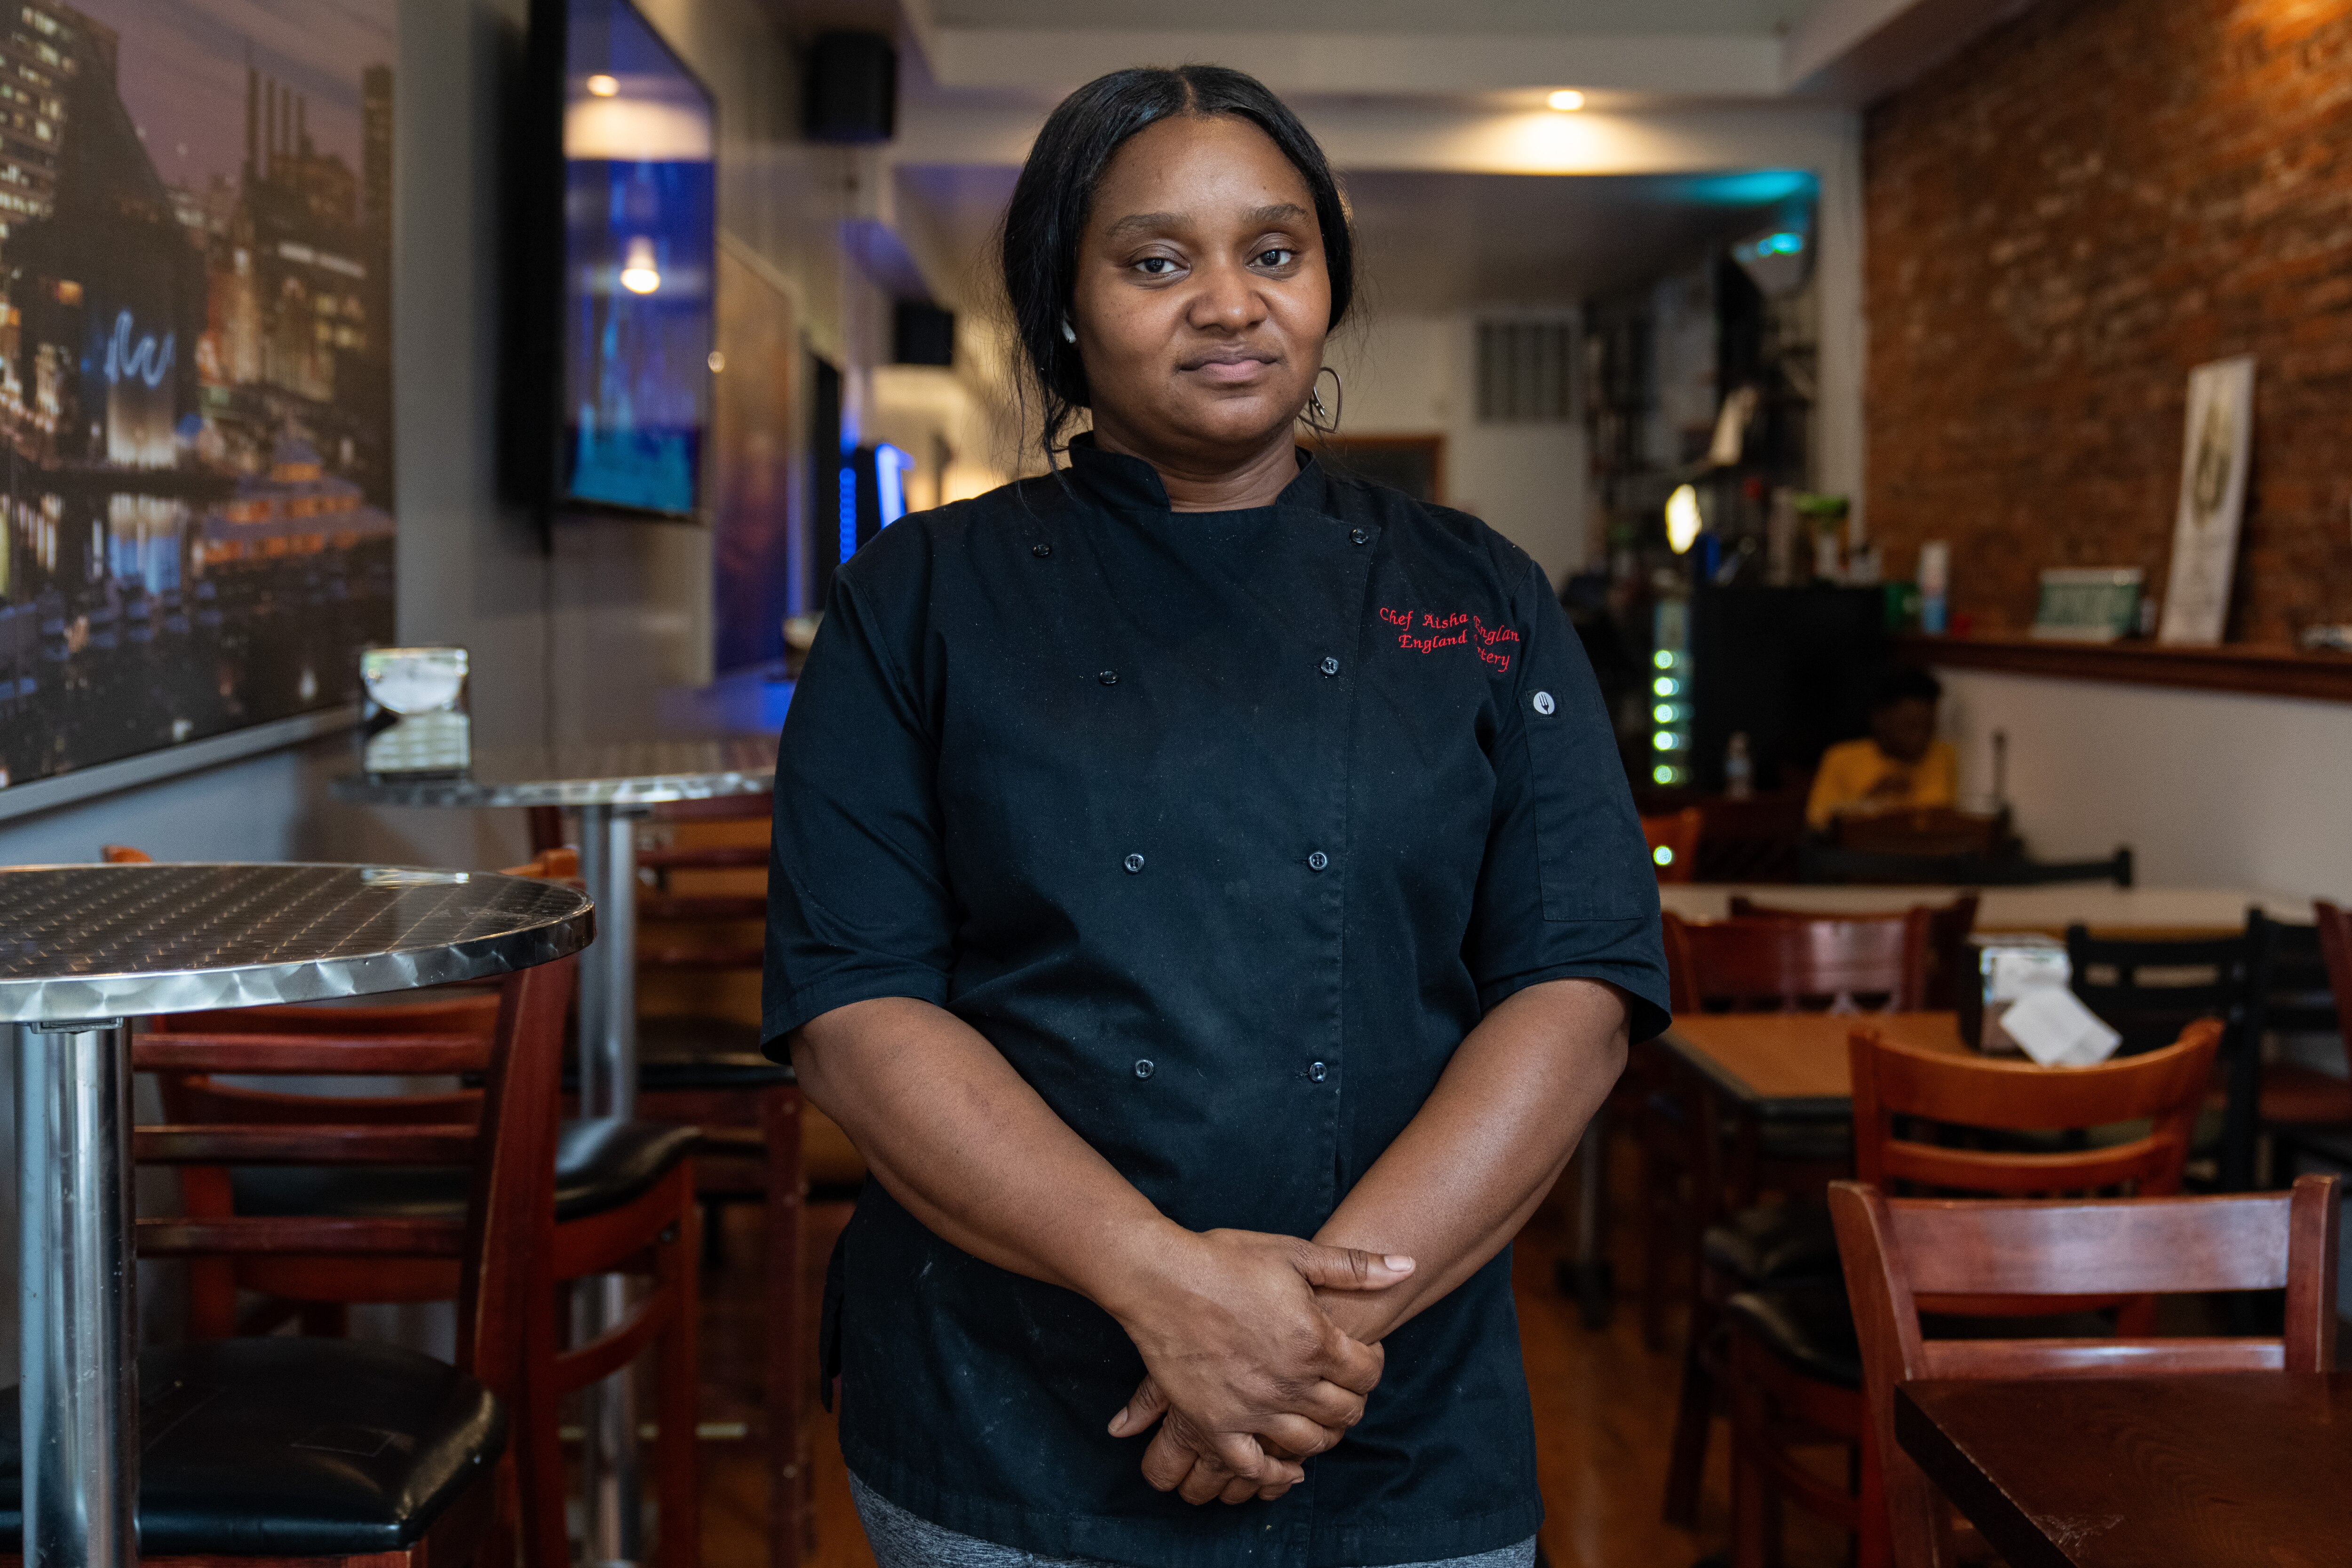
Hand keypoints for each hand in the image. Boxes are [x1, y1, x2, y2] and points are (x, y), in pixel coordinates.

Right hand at [1101, 1230, 1412, 1500]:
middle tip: (1341, 1389)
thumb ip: (1356, 1266)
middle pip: (1344, 1412)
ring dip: (1322, 1436)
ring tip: (1319, 1421)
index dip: (1372, 1364)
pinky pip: (1253, 1468)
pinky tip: (1287, 1468)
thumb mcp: (1295, 1253)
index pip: (1368, 1373)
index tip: (1361, 1356)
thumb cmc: (1225, 1259)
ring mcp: (1253, 1409)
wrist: (1160, 1277)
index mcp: (1316, 1341)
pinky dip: (1275, 1476)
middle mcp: (1292, 1383)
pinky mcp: (1216, 1424)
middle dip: (1351, 1402)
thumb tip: (1410, 1264)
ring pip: (1308, 1442)